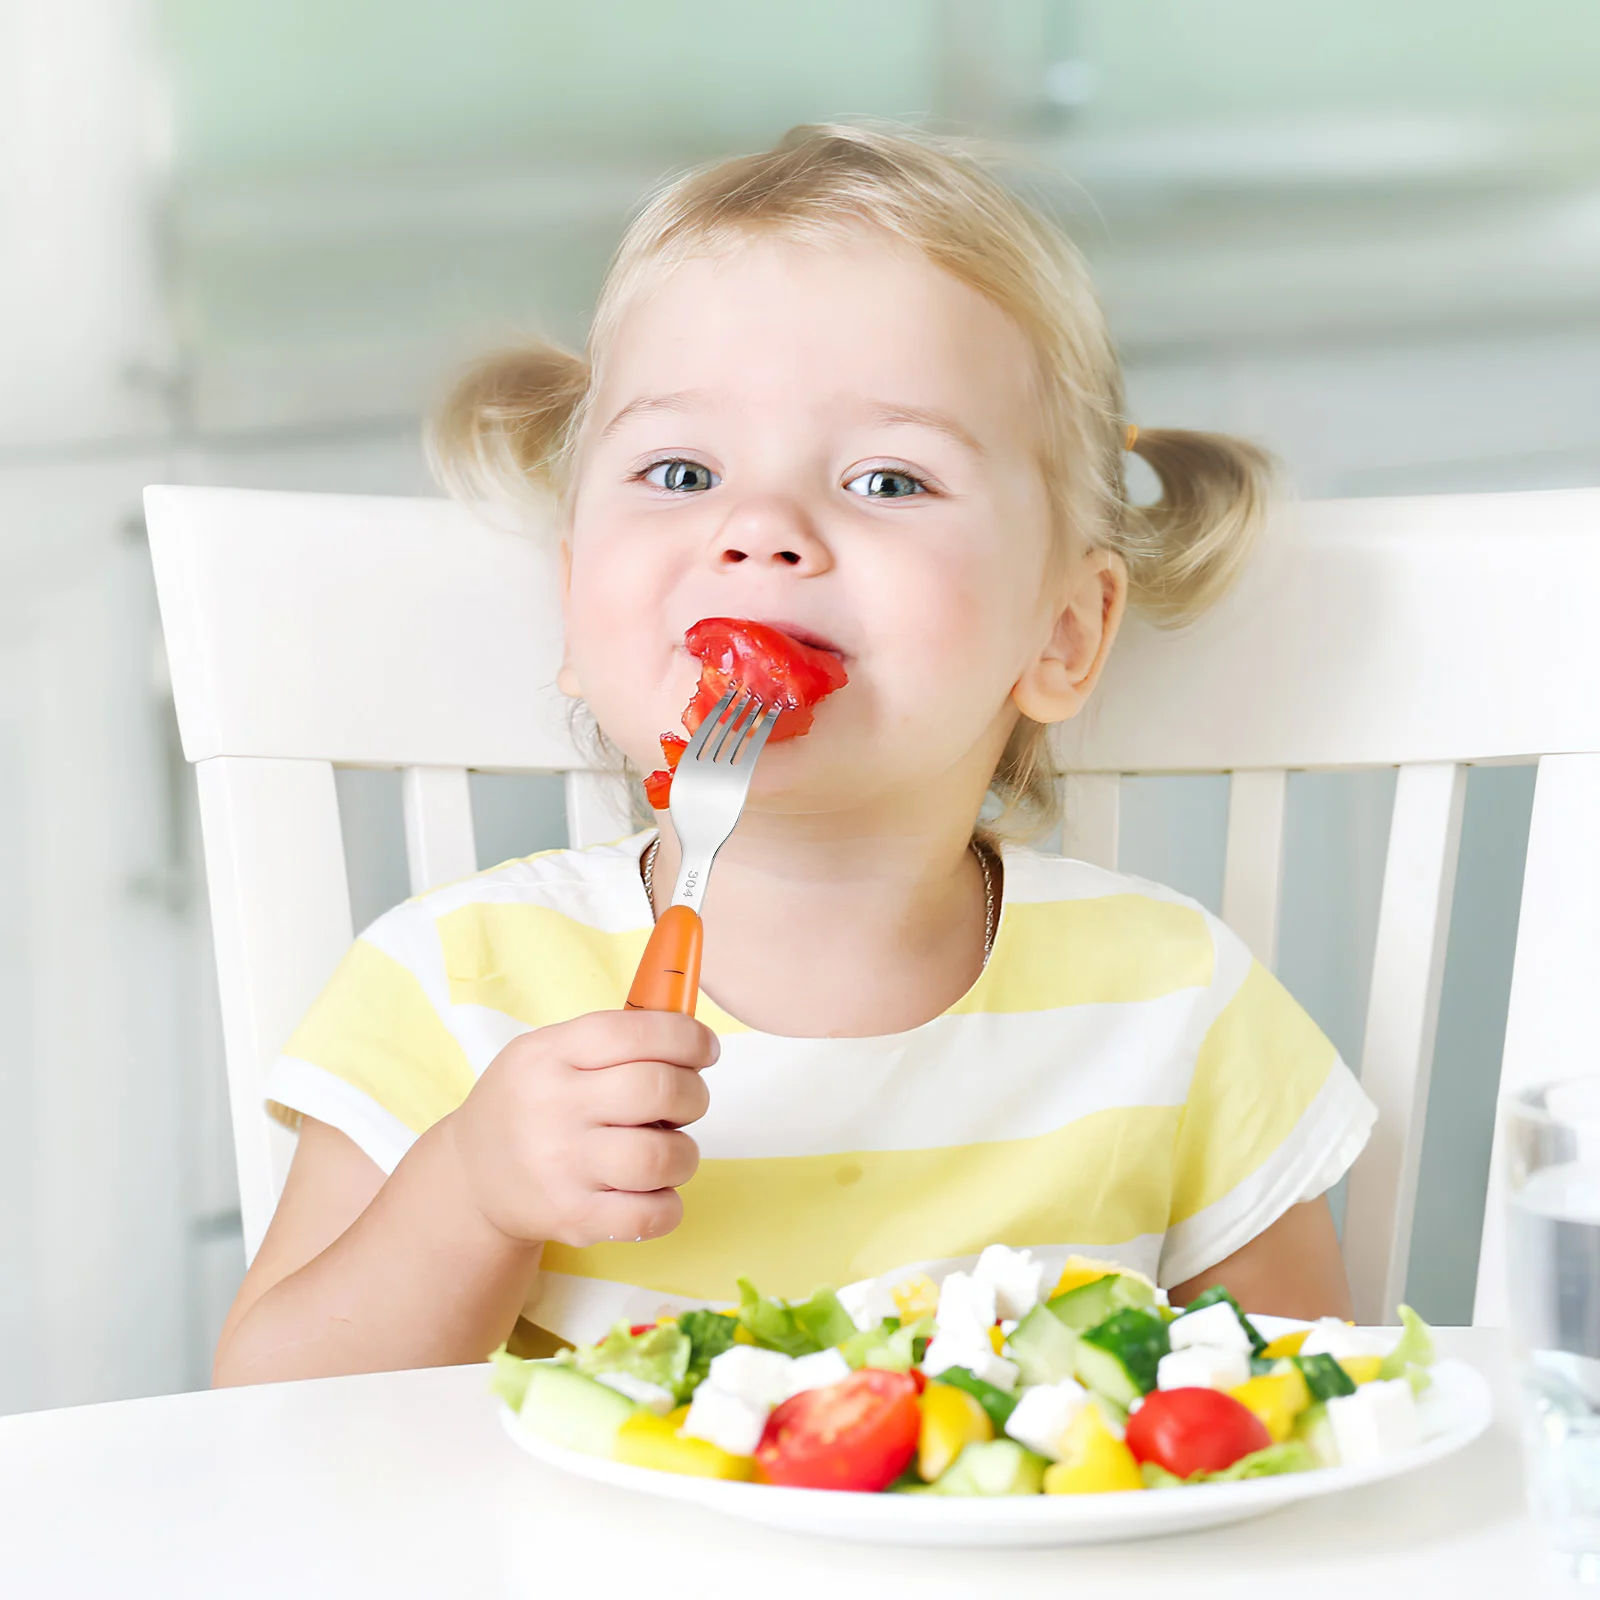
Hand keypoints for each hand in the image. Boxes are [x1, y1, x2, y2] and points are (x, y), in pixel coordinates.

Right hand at [442, 1010, 717, 1248]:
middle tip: (687, 1103)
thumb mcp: (549, 1052)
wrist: (472, 1177)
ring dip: (685, 1153)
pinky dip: (670, 1204)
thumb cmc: (529, 1104)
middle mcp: (553, 1106)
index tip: (705, 1049)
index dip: (687, 1038)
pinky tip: (655, 1190)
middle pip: (658, 1090)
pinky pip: (650, 1215)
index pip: (637, 1032)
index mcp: (550, 1054)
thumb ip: (614, 1039)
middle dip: (693, 1094)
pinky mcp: (573, 1218)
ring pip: (661, 1156)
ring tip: (670, 1151)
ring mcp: (562, 1167)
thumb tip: (693, 1037)